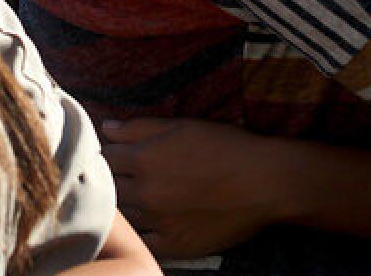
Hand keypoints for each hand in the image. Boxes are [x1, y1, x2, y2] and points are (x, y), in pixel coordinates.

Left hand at [101, 117, 286, 259]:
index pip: (106, 156)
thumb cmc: (227, 147)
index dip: (109, 152)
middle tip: (128, 172)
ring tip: (142, 193)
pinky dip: (142, 231)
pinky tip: (151, 219)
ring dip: (126, 204)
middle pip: (111, 186)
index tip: (116, 152)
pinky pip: (144, 242)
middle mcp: (146, 193)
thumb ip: (140, 127)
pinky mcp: (174, 245)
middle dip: (115, 177)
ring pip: (124, 215)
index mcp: (145, 159)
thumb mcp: (183, 126)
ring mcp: (158, 222)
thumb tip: (107, 128)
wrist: (264, 182)